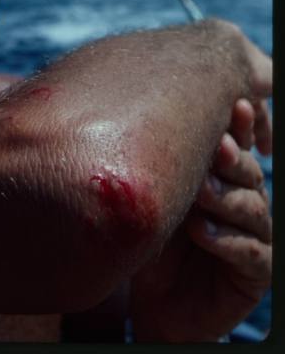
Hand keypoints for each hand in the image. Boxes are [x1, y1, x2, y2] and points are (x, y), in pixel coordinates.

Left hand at [129, 98, 271, 341]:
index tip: (236, 105)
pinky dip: (226, 239)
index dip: (240, 127)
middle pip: (247, 173)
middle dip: (232, 160)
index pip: (236, 147)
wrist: (157, 304)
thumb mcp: (158, 201)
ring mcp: (255, 235)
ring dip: (225, 198)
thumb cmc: (153, 243)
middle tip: (216, 148)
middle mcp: (244, 200)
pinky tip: (201, 232)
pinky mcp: (257, 271)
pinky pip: (249, 251)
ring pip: (251, 207)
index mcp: (223, 178)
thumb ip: (169, 169)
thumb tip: (157, 121)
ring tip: (201, 192)